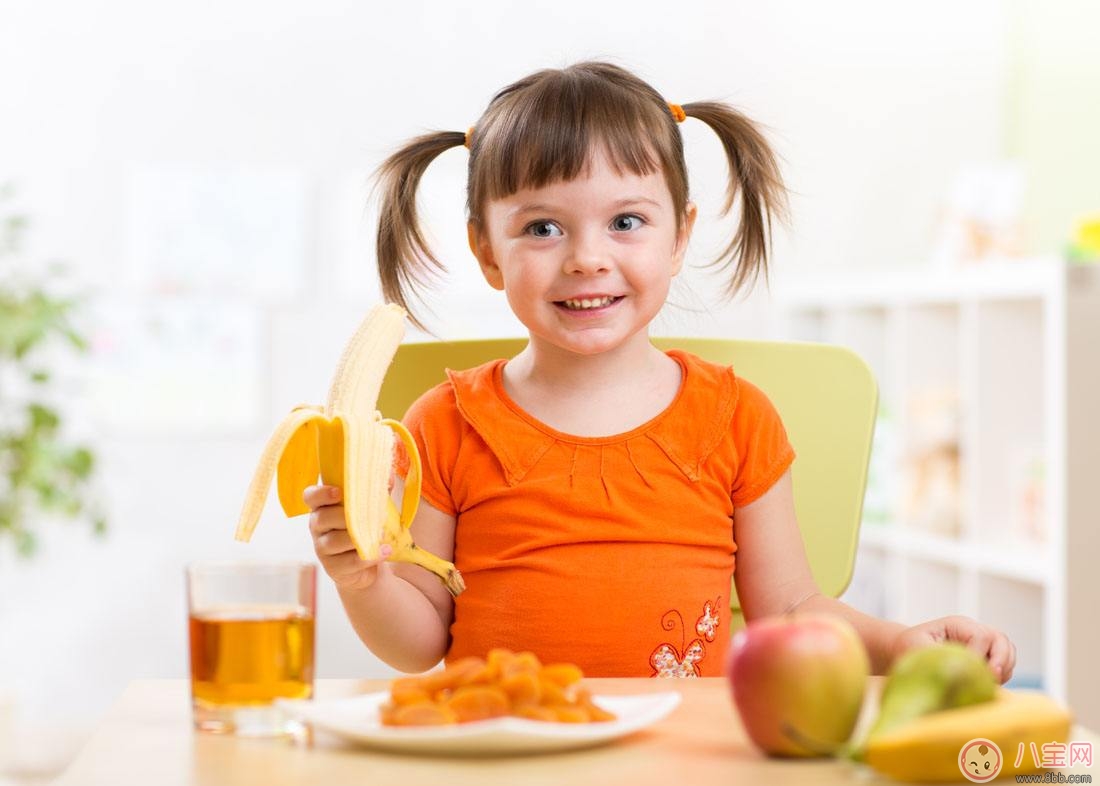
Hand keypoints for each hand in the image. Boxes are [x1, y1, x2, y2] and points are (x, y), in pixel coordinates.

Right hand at [305, 484, 390, 591]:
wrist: (367, 562)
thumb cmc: (366, 527)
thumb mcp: (371, 507)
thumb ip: (377, 491)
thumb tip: (387, 478)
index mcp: (323, 507)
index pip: (311, 496)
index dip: (321, 493)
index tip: (338, 492)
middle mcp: (318, 526)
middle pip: (323, 518)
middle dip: (345, 516)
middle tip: (369, 515)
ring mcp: (323, 549)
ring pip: (333, 541)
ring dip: (357, 537)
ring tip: (381, 534)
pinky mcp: (334, 568)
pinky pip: (349, 562)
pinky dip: (368, 556)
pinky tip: (385, 550)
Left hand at [890, 615, 1015, 683]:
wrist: (906, 651)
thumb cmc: (909, 647)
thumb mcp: (915, 647)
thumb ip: (935, 654)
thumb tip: (957, 669)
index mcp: (958, 625)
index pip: (981, 636)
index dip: (980, 654)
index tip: (971, 671)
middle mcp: (973, 632)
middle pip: (1001, 640)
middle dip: (1001, 660)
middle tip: (992, 678)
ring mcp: (982, 644)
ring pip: (1008, 652)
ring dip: (1005, 669)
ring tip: (991, 683)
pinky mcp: (985, 657)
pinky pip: (1005, 665)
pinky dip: (1003, 676)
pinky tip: (988, 685)